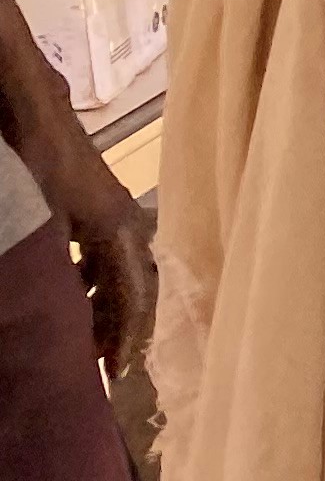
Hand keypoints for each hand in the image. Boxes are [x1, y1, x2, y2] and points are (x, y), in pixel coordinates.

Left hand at [38, 147, 150, 379]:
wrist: (29, 108)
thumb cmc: (32, 165)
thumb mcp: (42, 222)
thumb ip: (58, 266)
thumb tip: (67, 312)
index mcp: (117, 230)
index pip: (133, 296)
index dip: (125, 337)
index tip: (114, 372)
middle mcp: (127, 222)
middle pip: (137, 286)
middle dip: (121, 326)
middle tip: (104, 363)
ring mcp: (117, 211)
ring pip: (124, 270)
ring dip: (108, 304)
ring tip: (89, 334)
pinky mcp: (100, 204)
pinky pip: (108, 254)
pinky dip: (96, 280)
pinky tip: (74, 290)